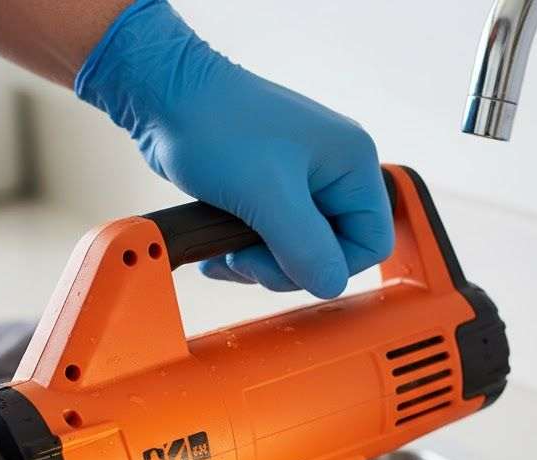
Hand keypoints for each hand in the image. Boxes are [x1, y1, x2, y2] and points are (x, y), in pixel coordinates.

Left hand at [75, 0, 393, 298]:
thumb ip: (305, 247)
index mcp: (353, 163)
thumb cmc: (215, 125)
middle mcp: (335, 172)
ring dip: (261, 266)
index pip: (372, 243)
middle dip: (286, 268)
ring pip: (301, 253)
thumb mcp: (266, 195)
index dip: (332, 266)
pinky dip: (247, 256)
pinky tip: (219, 254)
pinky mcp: (271, 191)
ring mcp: (303, 182)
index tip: (287, 264)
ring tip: (226, 256)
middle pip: (333, 253)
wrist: (164, 96)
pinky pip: (275, 242)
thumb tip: (329, 286)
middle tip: (244, 260)